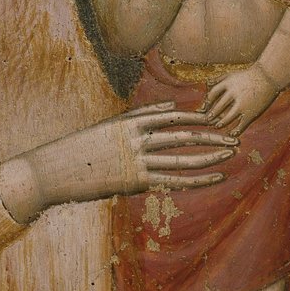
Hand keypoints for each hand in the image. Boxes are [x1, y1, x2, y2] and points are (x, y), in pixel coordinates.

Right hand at [0, 104, 237, 222]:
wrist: (54, 171)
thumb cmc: (80, 150)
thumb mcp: (108, 128)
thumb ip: (138, 119)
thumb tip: (167, 110)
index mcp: (130, 121)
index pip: (172, 116)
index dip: (198, 117)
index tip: (217, 118)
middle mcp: (137, 137)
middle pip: (184, 134)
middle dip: (213, 135)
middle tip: (236, 135)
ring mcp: (137, 159)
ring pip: (183, 156)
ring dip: (211, 156)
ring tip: (232, 154)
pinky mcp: (135, 180)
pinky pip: (174, 180)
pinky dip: (198, 179)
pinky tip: (216, 178)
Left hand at [201, 62, 275, 134]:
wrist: (269, 76)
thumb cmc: (249, 76)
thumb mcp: (232, 74)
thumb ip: (219, 79)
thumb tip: (207, 84)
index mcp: (228, 83)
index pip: (212, 94)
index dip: (207, 103)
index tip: (204, 108)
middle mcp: (234, 93)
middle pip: (218, 108)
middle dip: (211, 115)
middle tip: (208, 120)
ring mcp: (242, 104)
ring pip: (227, 118)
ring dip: (221, 124)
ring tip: (217, 126)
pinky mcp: (251, 112)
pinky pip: (240, 125)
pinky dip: (235, 131)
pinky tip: (232, 132)